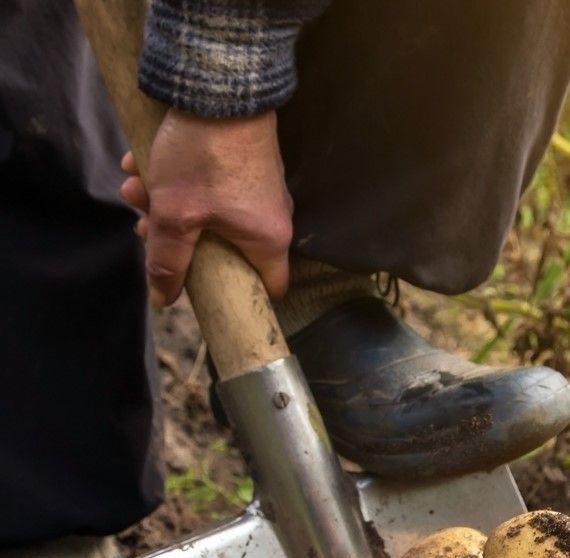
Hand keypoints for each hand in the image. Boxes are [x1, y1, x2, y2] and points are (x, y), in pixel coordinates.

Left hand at [120, 109, 292, 307]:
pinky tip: (144, 164)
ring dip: (171, 206)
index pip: (270, 286)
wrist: (219, 86)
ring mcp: (264, 187)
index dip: (241, 295)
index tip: (209, 292)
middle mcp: (275, 216)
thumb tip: (163, 300)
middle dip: (181, 242)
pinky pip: (214, 185)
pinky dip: (181, 181)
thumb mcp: (176, 215)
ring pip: (214, 213)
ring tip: (135, 189)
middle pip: (228, 249)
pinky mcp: (249, 161)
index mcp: (269, 239)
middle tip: (146, 229)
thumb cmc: (204, 159)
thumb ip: (167, 260)